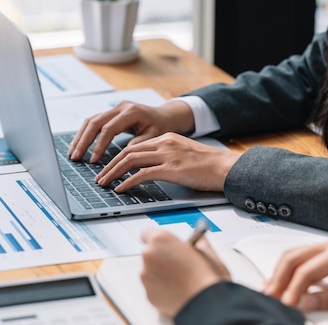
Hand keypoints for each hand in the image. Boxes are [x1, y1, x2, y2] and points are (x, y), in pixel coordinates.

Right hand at [68, 100, 194, 162]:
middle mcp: (120, 107)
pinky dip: (85, 134)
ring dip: (80, 137)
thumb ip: (137, 145)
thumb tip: (122, 156)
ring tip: (72, 153)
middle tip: (75, 157)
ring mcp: (114, 108)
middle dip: (83, 141)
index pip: (109, 129)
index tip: (94, 160)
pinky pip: (93, 121)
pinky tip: (79, 145)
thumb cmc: (161, 127)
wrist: (165, 116)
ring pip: (90, 120)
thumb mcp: (154, 138)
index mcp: (131, 112)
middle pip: (95, 122)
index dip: (99, 145)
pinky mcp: (111, 112)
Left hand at [95, 132, 240, 191]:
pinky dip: (128, 181)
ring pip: (130, 161)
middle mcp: (164, 143)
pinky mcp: (171, 169)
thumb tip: (152, 169)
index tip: (109, 168)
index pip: (135, 146)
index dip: (119, 158)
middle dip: (110, 165)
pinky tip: (121, 188)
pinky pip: (142, 174)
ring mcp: (167, 155)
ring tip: (104, 183)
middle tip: (100, 177)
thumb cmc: (210, 166)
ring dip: (113, 173)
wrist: (227, 167)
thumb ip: (168, 157)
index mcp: (167, 138)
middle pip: (128, 152)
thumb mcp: (185, 155)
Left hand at [140, 229, 230, 318]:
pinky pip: (153, 287)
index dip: (159, 240)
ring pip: (151, 271)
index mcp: (161, 240)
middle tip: (180, 264)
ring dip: (161, 273)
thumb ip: (197, 242)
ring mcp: (147, 276)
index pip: (148, 233)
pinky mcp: (148, 294)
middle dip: (162, 257)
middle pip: (150, 253)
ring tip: (181, 279)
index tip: (167, 244)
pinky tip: (177, 289)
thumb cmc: (207, 280)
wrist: (206, 305)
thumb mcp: (208, 252)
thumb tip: (197, 241)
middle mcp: (149, 256)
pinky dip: (161, 287)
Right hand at [263, 237, 327, 311]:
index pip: (307, 270)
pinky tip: (281, 283)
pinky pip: (301, 259)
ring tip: (270, 291)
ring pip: (294, 256)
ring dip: (280, 273)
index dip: (293, 288)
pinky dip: (288, 271)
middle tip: (269, 296)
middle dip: (278, 277)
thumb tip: (306, 302)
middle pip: (294, 257)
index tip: (286, 304)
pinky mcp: (326, 254)